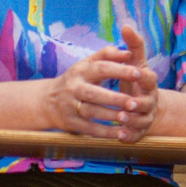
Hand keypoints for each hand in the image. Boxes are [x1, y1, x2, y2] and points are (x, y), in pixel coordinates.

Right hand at [39, 21, 158, 138]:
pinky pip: (88, 128)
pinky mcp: (69, 122)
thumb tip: (128, 52)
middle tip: (134, 101)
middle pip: (94, 93)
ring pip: (91, 112)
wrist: (46, 101)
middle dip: (115, 98)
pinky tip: (120, 133)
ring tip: (130, 118)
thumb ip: (107, 55)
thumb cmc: (77, 79)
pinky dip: (104, 132)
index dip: (120, 70)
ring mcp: (69, 106)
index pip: (101, 68)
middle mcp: (73, 88)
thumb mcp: (88, 63)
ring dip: (111, 116)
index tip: (139, 73)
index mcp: (80, 71)